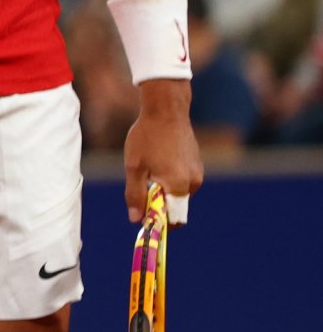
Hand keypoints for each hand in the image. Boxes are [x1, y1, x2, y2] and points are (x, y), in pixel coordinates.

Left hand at [123, 79, 202, 224]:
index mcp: (178, 186)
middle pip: (176, 207)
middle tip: (141, 191)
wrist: (166, 110)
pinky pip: (183, 181)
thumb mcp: (134, 167)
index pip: (173, 219)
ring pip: (179, 194)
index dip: (157, 222)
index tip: (143, 219)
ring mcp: (197, 173)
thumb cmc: (147, 137)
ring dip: (164, 190)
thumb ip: (135, 195)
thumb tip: (136, 220)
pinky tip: (159, 161)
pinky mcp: (197, 164)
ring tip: (149, 169)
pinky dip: (171, 179)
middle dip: (159, 205)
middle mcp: (193, 183)